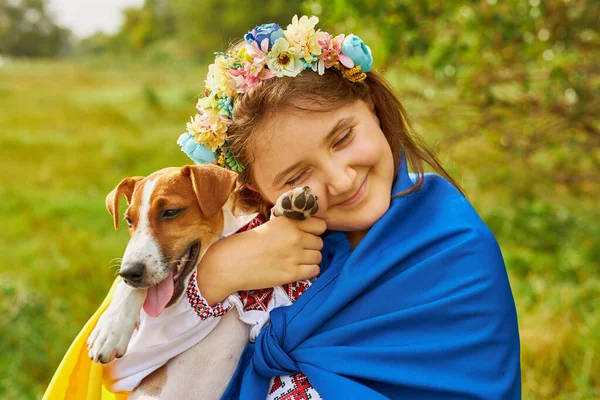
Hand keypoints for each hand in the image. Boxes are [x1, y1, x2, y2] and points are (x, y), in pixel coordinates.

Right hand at [196, 216, 325, 305]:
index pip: (320, 224)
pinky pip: (315, 271)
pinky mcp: (292, 274)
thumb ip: (290, 224)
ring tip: (297, 261)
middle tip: (298, 250)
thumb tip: (309, 227)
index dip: (315, 231)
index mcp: (289, 222)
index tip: (307, 235)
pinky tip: (297, 270)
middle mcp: (295, 237)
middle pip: (320, 242)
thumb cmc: (247, 243)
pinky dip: (309, 271)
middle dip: (312, 246)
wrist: (231, 263)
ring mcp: (295, 256)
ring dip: (311, 259)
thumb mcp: (271, 225)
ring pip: (319, 257)